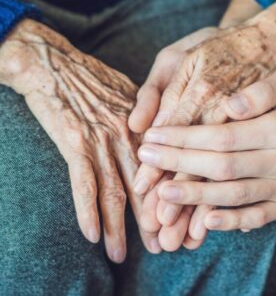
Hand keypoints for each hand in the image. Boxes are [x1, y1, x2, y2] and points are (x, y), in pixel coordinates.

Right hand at [0, 19, 153, 260]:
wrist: (54, 63)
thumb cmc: (93, 78)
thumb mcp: (131, 94)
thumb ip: (148, 122)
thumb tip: (159, 143)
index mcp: (146, 125)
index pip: (165, 169)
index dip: (172, 198)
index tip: (178, 220)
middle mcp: (130, 135)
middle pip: (146, 186)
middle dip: (153, 219)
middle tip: (162, 246)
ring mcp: (102, 140)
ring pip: (116, 191)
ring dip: (120, 227)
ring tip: (123, 254)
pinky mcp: (75, 142)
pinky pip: (83, 183)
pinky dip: (87, 211)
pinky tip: (91, 235)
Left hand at [141, 66, 275, 230]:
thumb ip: (262, 90)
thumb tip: (228, 107)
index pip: (222, 136)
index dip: (184, 138)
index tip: (153, 136)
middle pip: (221, 166)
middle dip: (178, 164)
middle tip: (145, 160)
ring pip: (234, 195)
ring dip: (194, 197)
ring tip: (161, 194)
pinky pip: (257, 217)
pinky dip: (230, 221)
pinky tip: (204, 220)